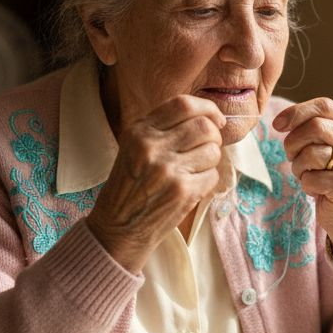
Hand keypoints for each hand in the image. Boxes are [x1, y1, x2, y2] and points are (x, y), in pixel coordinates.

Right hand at [85, 96, 224, 273]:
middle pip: (204, 126)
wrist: (118, 228)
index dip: (208, 109)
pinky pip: (213, 175)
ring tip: (194, 170)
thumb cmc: (130, 186)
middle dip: (214, 137)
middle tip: (208, 148)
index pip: (183, 104)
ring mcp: (167, 170)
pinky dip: (208, 181)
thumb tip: (208, 117)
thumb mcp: (134, 147)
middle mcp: (152, 147)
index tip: (215, 119)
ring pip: (213, 151)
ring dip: (211, 160)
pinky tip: (191, 187)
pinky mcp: (182, 192)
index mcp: (139, 131)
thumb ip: (164, 128)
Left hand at [274, 98, 332, 256]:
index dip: (297, 112)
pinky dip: (307, 186)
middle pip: (315, 127)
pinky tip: (318, 190)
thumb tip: (281, 121)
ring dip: (299, 168)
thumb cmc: (332, 178)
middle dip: (294, 143)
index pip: (324, 105)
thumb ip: (313, 130)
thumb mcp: (327, 148)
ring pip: (311, 154)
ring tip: (309, 176)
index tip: (278, 125)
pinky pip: (312, 178)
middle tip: (293, 158)